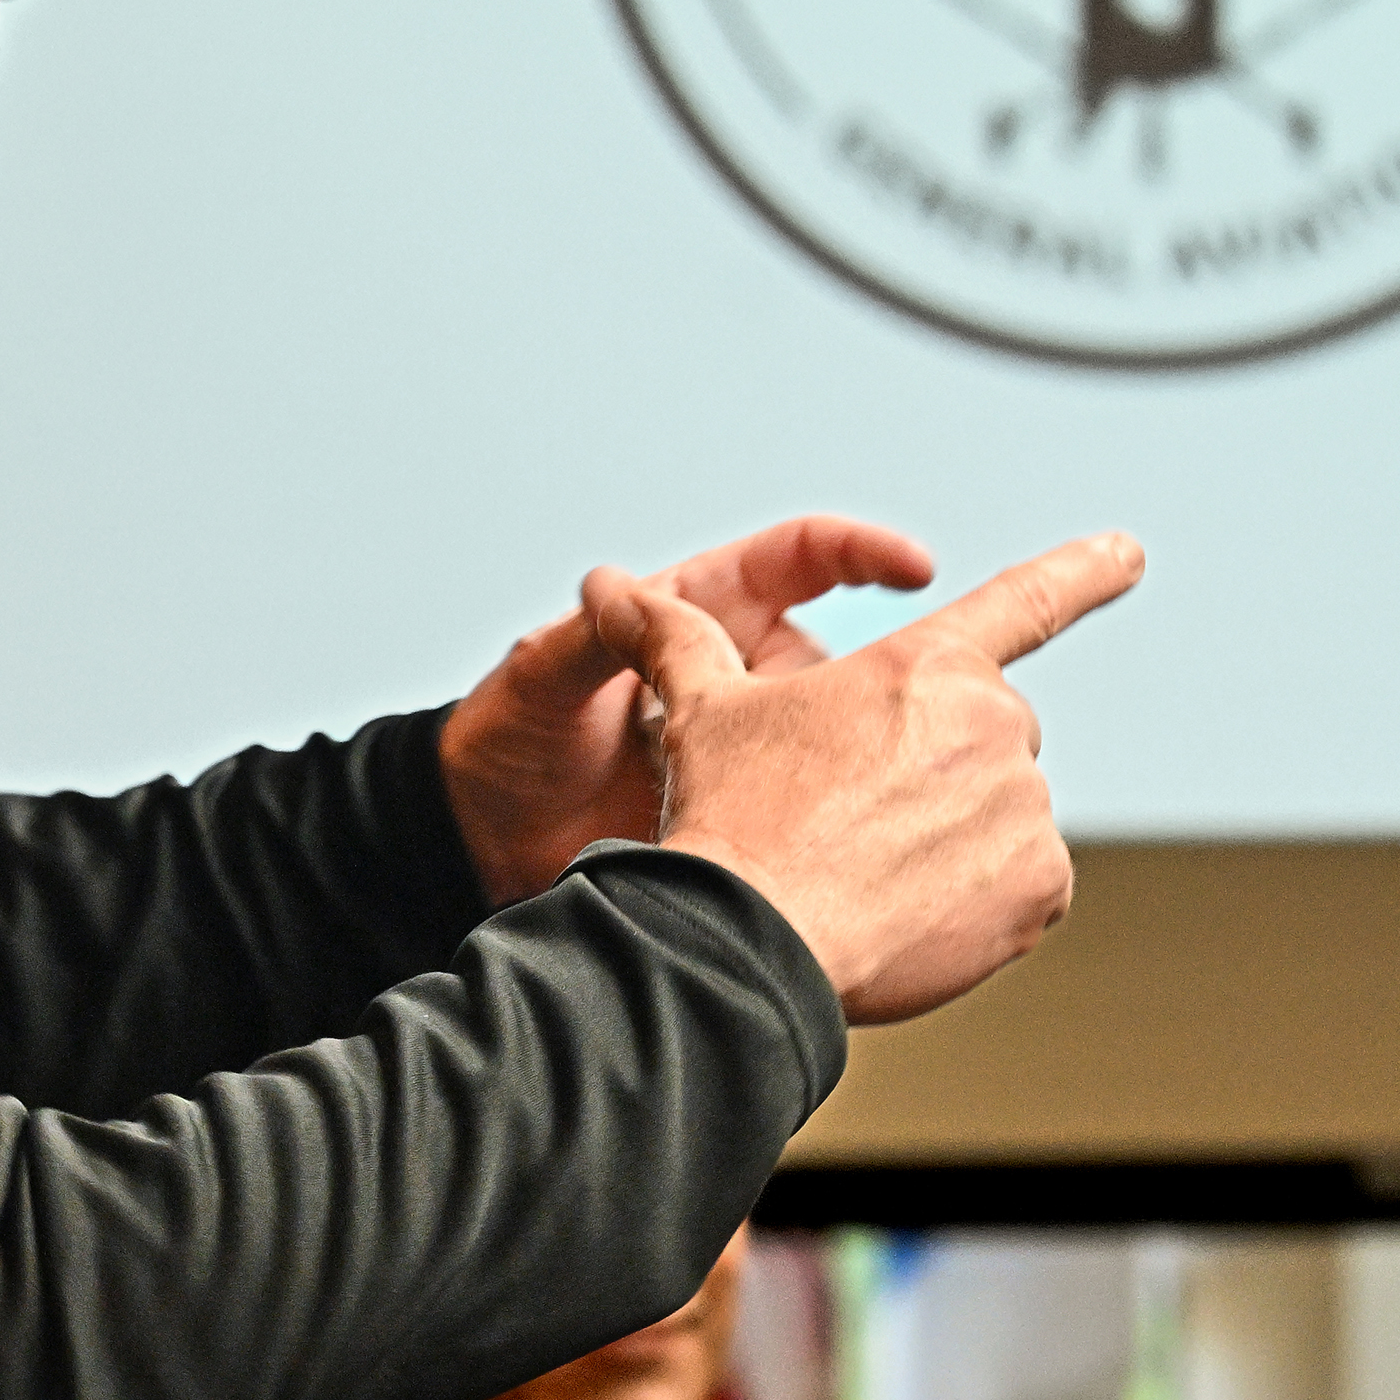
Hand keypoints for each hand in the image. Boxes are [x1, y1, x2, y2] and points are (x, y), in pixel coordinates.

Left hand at [438, 516, 935, 905]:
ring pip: (837, 742)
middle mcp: (738, 675)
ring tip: (867, 789)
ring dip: (857, 760)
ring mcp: (749, 748)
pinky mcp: (746, 812)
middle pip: (842, 662)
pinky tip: (846, 843)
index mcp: (701, 613)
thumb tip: (613, 587)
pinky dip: (831, 823)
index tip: (916, 569)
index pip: (803, 561)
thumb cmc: (506, 740)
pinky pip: (807, 809)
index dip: (863, 556)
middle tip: (888, 719)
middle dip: (876, 684)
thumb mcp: (543, 676)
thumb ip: (586, 635)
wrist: (483, 839)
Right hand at [586, 534, 1141, 1023]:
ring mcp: (1026, 811)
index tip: (1130, 552)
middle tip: (857, 818)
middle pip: (986, 739)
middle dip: (937, 771)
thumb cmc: (731, 817)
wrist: (750, 940)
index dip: (1082, 571)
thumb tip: (609, 587)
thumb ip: (676, 639)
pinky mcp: (1043, 891)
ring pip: (1001, 817)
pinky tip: (913, 916)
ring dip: (953, 839)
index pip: (1023, 599)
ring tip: (871, 875)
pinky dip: (981, 902)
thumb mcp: (704, 711)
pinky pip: (1025, 888)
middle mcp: (993, 726)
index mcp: (925, 666)